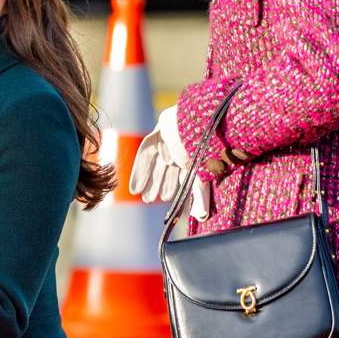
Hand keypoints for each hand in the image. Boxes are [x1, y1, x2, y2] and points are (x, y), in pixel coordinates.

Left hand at [129, 106, 209, 220]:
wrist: (199, 120)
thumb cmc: (203, 147)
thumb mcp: (201, 175)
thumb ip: (200, 196)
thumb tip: (201, 217)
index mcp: (194, 158)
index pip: (182, 175)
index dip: (174, 188)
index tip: (168, 201)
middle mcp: (181, 148)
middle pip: (166, 169)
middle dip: (158, 184)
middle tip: (149, 199)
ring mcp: (169, 139)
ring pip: (155, 162)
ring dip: (148, 179)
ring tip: (140, 195)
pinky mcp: (159, 132)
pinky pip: (146, 152)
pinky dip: (140, 169)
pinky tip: (134, 186)